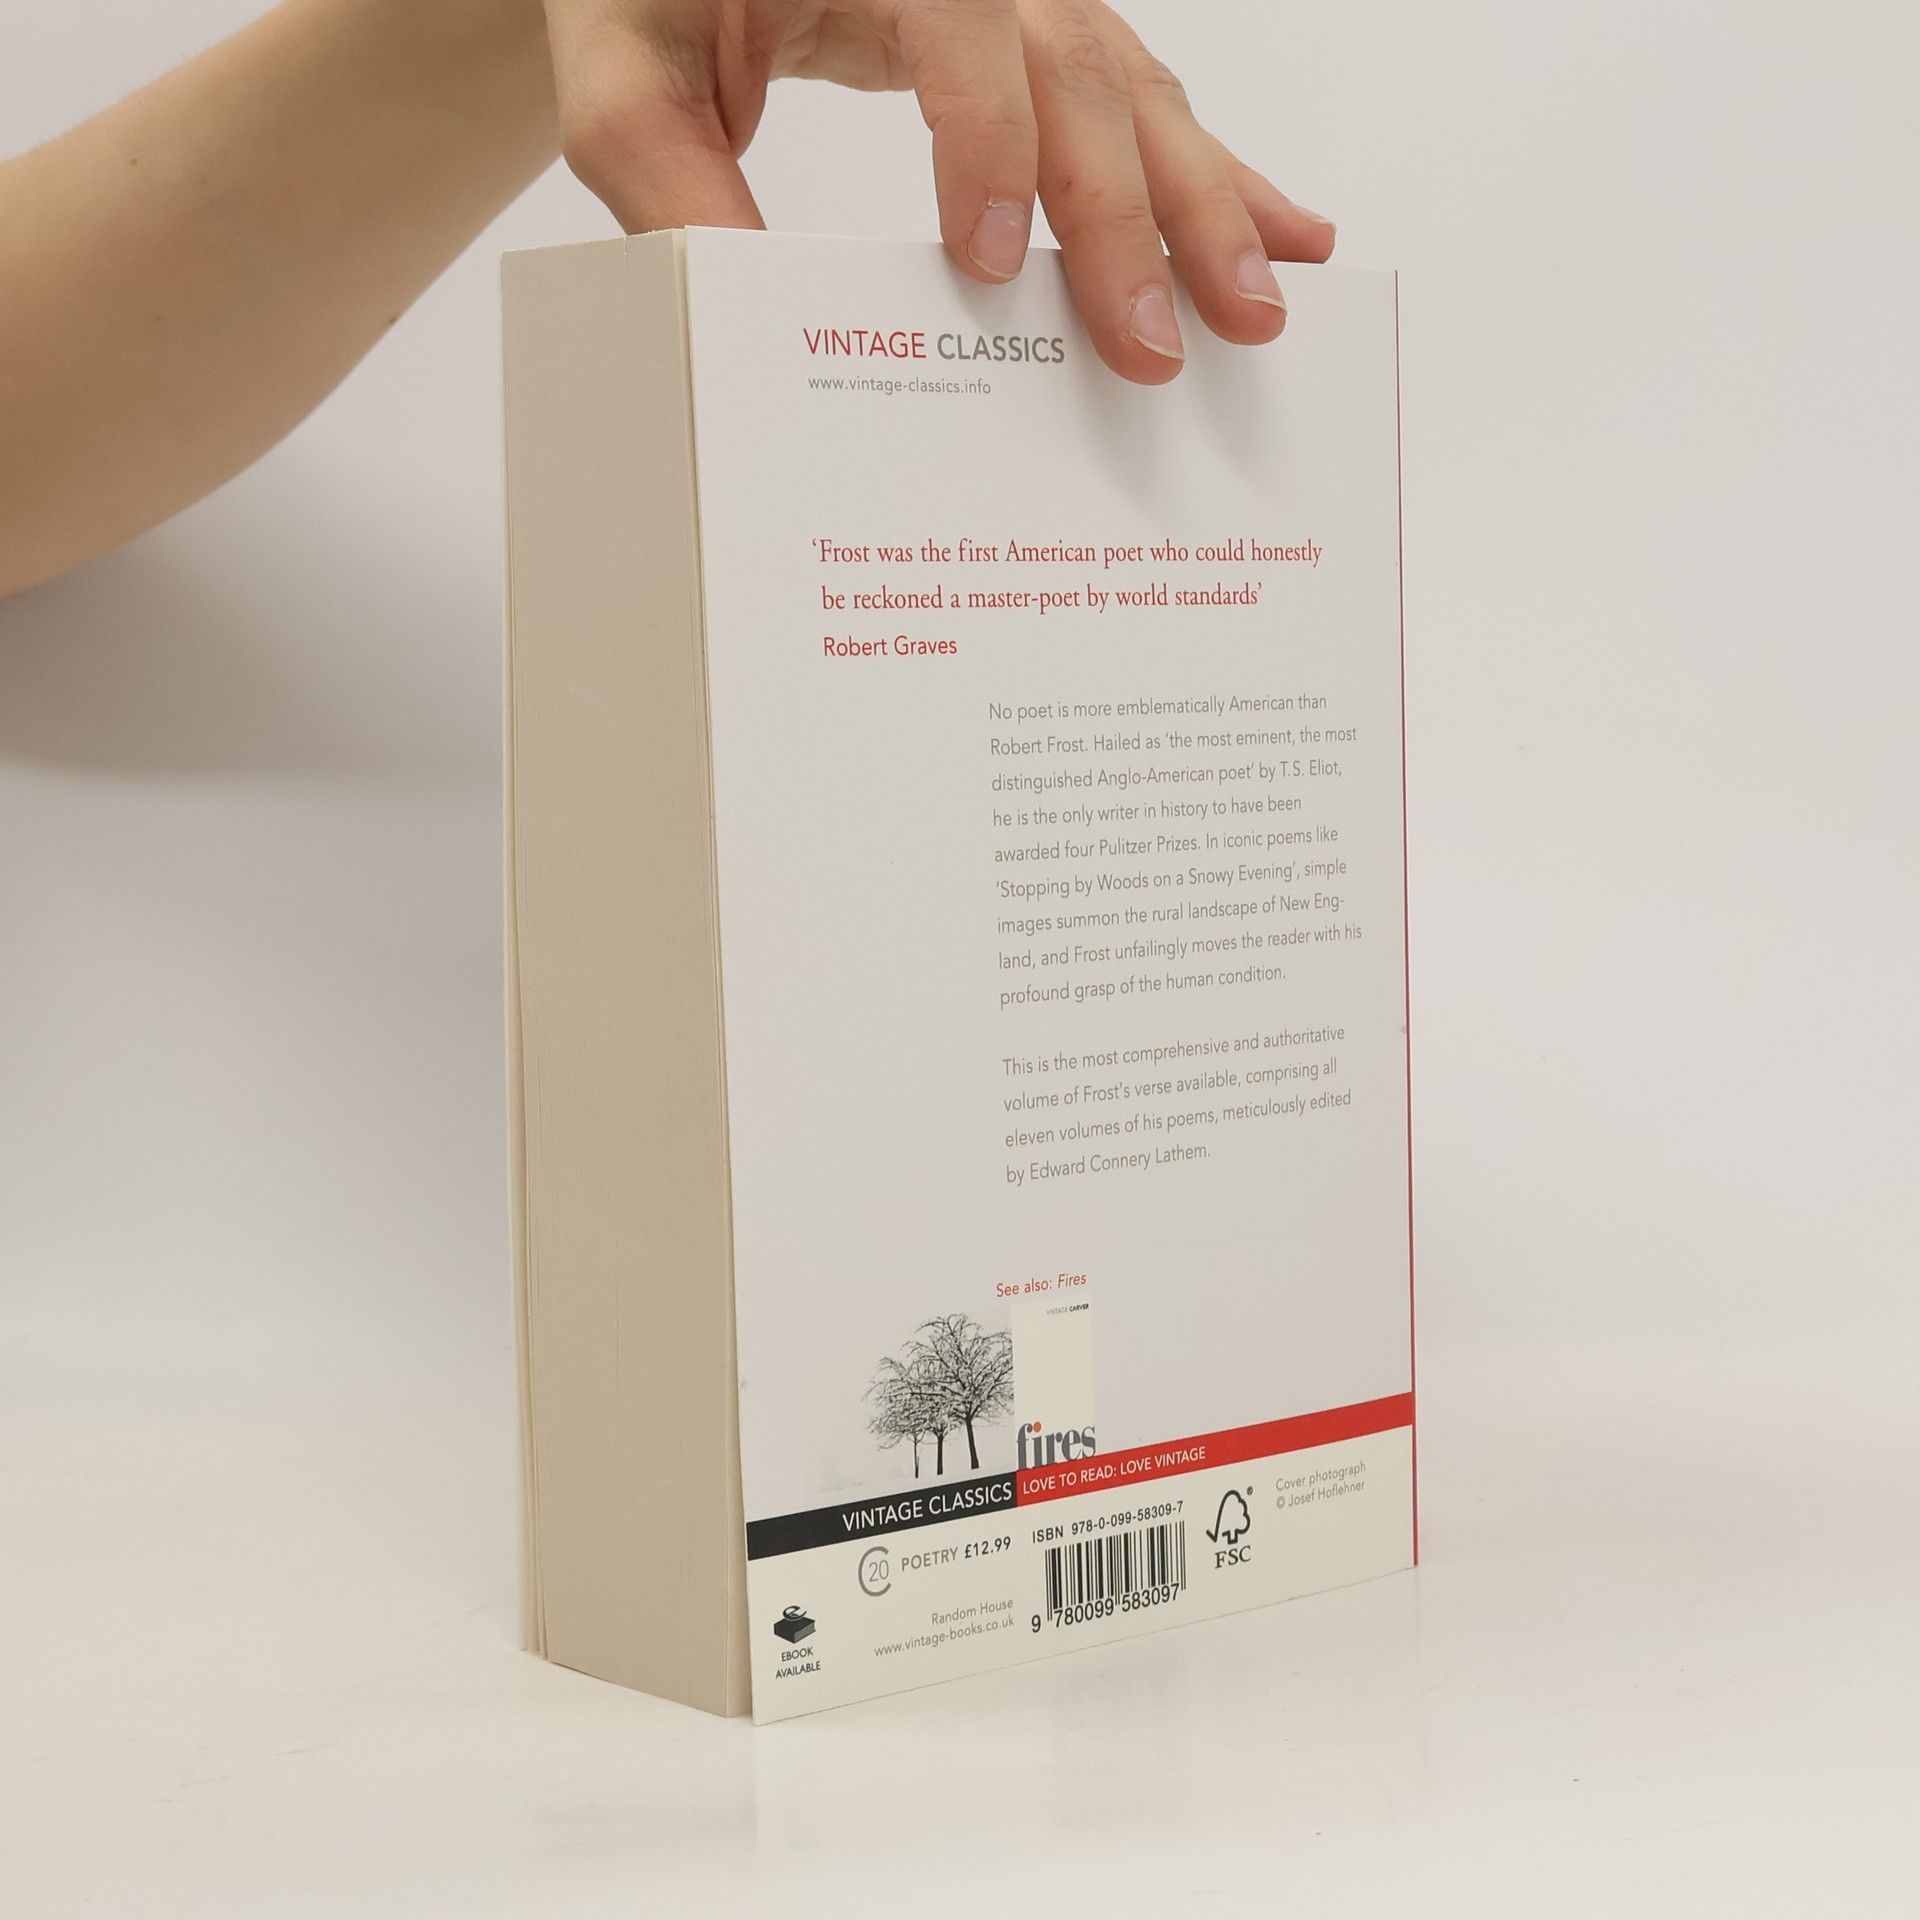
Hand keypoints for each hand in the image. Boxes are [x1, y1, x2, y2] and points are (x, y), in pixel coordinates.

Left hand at [541, 0, 1334, 383]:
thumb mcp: (623, 82)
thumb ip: (672, 185)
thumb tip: (760, 330)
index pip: (956, 24)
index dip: (985, 137)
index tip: (990, 264)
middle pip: (1077, 66)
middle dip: (1128, 212)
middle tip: (1158, 341)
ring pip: (1134, 83)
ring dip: (1204, 201)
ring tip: (1258, 305)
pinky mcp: (1043, 35)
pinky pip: (1141, 93)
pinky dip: (1212, 168)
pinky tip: (1285, 224)